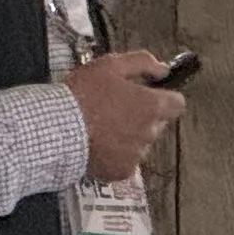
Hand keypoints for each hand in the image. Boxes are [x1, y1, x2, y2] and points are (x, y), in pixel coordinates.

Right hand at [66, 52, 186, 181]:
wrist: (56, 129)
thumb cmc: (83, 94)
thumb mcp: (111, 65)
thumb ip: (143, 63)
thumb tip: (164, 69)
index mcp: (152, 106)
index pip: (177, 104)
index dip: (164, 98)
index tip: (147, 96)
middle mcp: (150, 133)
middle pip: (157, 124)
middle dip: (143, 116)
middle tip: (116, 109)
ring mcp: (136, 155)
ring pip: (141, 143)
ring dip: (130, 136)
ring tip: (102, 128)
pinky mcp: (121, 172)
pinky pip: (126, 162)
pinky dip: (116, 155)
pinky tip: (97, 145)